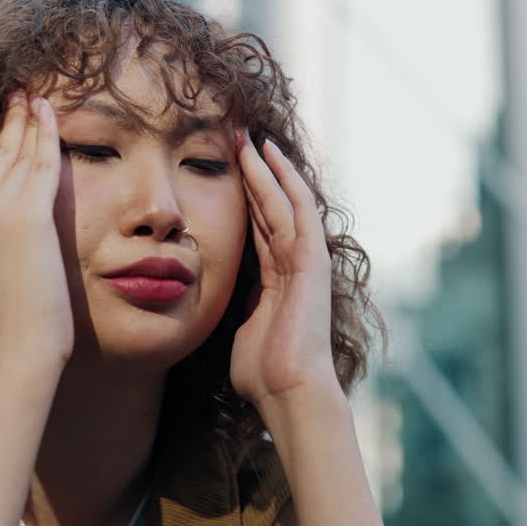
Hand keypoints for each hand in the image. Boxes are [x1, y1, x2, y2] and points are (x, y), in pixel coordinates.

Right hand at [0, 91, 72, 364]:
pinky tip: (51, 111)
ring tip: (36, 97)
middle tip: (19, 95)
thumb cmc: (5, 327)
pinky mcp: (25, 214)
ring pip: (16, 153)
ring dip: (28, 120)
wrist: (13, 351)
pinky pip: (40, 163)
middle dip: (8, 122)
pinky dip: (47, 133)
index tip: (2, 121)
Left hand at [230, 128, 338, 413]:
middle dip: (251, 172)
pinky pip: (297, 209)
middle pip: (269, 206)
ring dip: (263, 167)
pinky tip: (270, 154)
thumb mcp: (238, 331)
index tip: (221, 167)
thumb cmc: (262, 374)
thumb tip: (214, 304)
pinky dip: (285, 179)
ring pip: (281, 200)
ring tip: (245, 135)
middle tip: (232, 135)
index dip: (241, 196)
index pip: (257, 226)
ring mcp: (305, 260)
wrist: (288, 390)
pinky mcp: (312, 259)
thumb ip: (235, 310)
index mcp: (275, 280)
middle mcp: (293, 264)